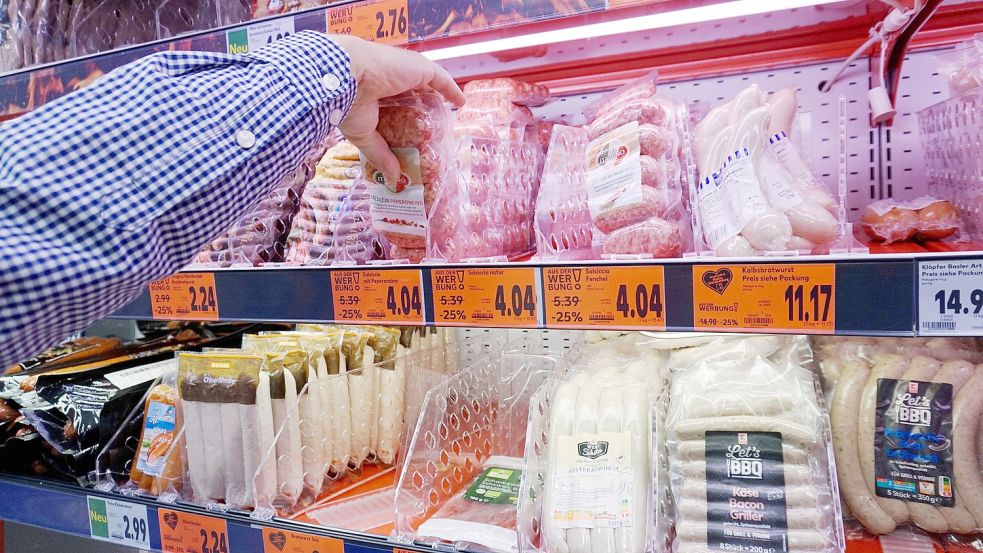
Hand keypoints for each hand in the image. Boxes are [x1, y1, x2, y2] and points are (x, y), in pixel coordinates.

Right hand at [332, 35, 465, 184]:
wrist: (345, 78)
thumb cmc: (347, 105)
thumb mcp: (364, 136)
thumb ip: (381, 156)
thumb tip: (394, 180)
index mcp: (374, 93)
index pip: (394, 106)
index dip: (403, 120)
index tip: (410, 136)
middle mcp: (391, 80)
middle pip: (412, 97)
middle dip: (420, 113)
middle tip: (429, 134)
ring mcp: (406, 73)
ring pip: (427, 89)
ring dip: (436, 102)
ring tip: (445, 120)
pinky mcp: (419, 68)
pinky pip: (441, 81)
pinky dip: (451, 90)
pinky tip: (461, 102)